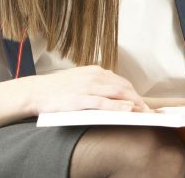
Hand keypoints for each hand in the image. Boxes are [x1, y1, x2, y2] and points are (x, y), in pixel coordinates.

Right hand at [20, 66, 150, 114]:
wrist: (34, 91)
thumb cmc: (58, 88)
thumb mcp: (81, 79)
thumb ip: (98, 83)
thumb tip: (116, 92)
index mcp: (96, 71)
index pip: (122, 82)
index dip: (135, 94)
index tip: (144, 104)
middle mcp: (94, 76)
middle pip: (124, 88)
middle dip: (139, 100)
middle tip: (149, 112)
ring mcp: (87, 87)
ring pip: (117, 93)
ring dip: (133, 103)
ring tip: (144, 113)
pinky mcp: (79, 98)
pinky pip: (102, 102)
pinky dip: (117, 106)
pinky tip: (127, 110)